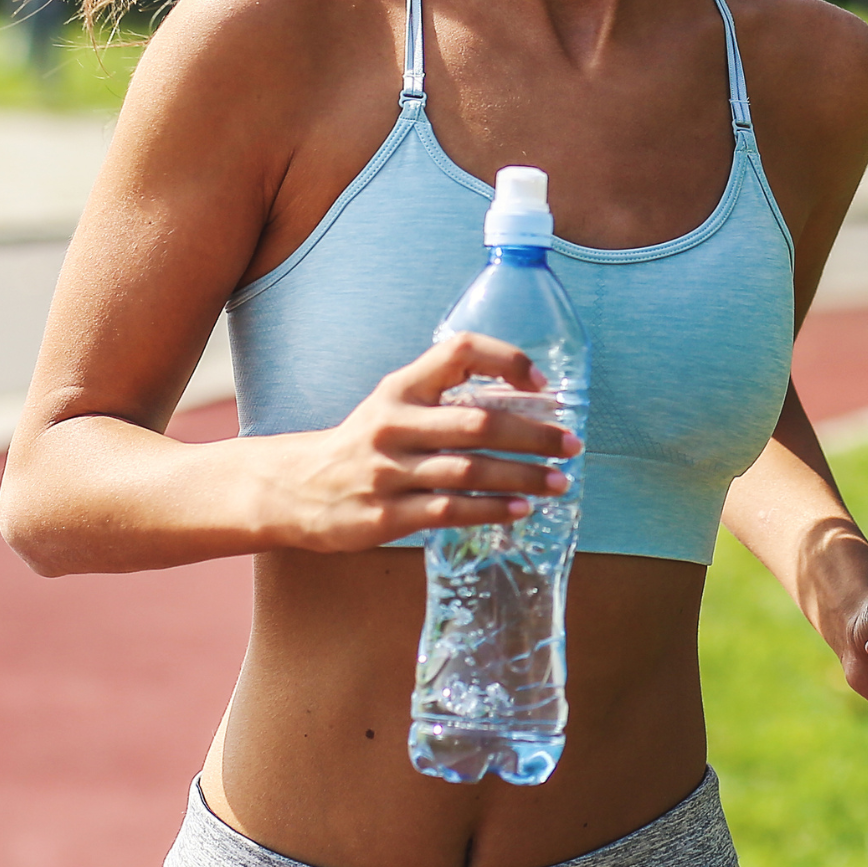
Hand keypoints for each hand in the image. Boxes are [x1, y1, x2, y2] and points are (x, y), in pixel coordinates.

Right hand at [268, 332, 580, 553]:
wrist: (296, 488)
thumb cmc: (363, 442)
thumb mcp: (394, 402)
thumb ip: (444, 396)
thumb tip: (524, 400)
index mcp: (400, 388)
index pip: (459, 351)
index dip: (506, 359)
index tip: (543, 382)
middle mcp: (393, 423)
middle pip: (478, 422)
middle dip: (534, 434)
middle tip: (572, 444)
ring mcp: (387, 471)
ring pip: (470, 470)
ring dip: (522, 476)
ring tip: (558, 482)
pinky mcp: (385, 515)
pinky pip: (450, 511)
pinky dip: (491, 509)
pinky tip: (520, 509)